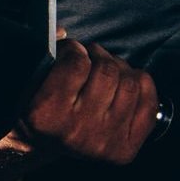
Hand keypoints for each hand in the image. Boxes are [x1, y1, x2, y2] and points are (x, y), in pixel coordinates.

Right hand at [18, 37, 158, 165]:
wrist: (46, 147)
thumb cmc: (41, 109)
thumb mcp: (31, 82)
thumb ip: (45, 54)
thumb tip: (63, 32)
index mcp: (46, 114)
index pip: (76, 63)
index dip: (75, 49)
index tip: (72, 52)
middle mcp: (76, 131)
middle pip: (107, 70)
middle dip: (100, 57)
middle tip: (91, 59)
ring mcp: (104, 141)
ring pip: (130, 83)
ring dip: (120, 70)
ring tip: (107, 73)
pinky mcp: (125, 148)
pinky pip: (148, 102)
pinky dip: (140, 86)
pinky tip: (123, 87)